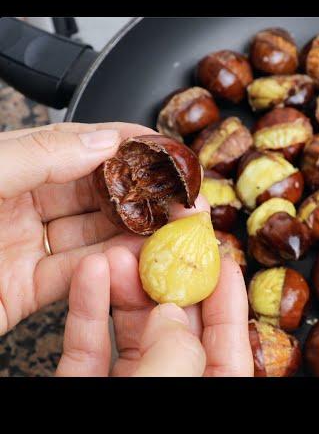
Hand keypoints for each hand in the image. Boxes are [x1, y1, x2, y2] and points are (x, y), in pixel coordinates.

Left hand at [0, 122, 153, 335]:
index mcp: (2, 169)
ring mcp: (21, 249)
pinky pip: (75, 278)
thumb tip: (101, 141)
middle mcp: (15, 205)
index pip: (77, 147)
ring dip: (136, 235)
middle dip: (144, 193)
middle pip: (95, 193)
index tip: (166, 150)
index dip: (126, 144)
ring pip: (93, 236)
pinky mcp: (22, 292)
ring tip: (174, 231)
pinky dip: (108, 271)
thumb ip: (36, 156)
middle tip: (185, 198)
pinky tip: (134, 262)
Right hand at [56, 247, 252, 376]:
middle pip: (178, 327)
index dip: (228, 297)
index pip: (229, 343)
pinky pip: (88, 347)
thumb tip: (170, 314)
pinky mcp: (83, 386)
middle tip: (161, 240)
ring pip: (132, 331)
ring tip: (116, 253)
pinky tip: (89, 274)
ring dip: (124, 287)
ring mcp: (127, 386)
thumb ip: (177, 352)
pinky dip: (87, 309)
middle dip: (167, 279)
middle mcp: (170, 384)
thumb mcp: (164, 389)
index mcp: (206, 391)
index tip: (220, 256)